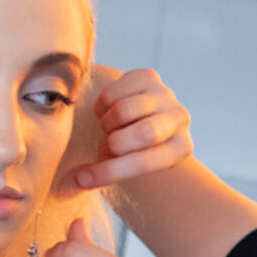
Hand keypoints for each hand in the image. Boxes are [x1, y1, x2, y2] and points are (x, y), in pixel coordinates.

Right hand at [73, 66, 193, 191]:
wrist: (141, 116)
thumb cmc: (132, 149)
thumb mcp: (124, 166)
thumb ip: (100, 175)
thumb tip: (76, 180)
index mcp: (180, 148)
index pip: (146, 162)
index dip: (111, 172)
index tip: (84, 179)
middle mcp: (180, 119)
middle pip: (144, 133)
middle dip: (113, 143)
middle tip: (106, 145)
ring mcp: (166, 94)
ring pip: (124, 110)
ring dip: (107, 124)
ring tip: (110, 129)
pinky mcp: (148, 76)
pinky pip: (113, 92)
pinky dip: (103, 106)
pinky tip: (110, 111)